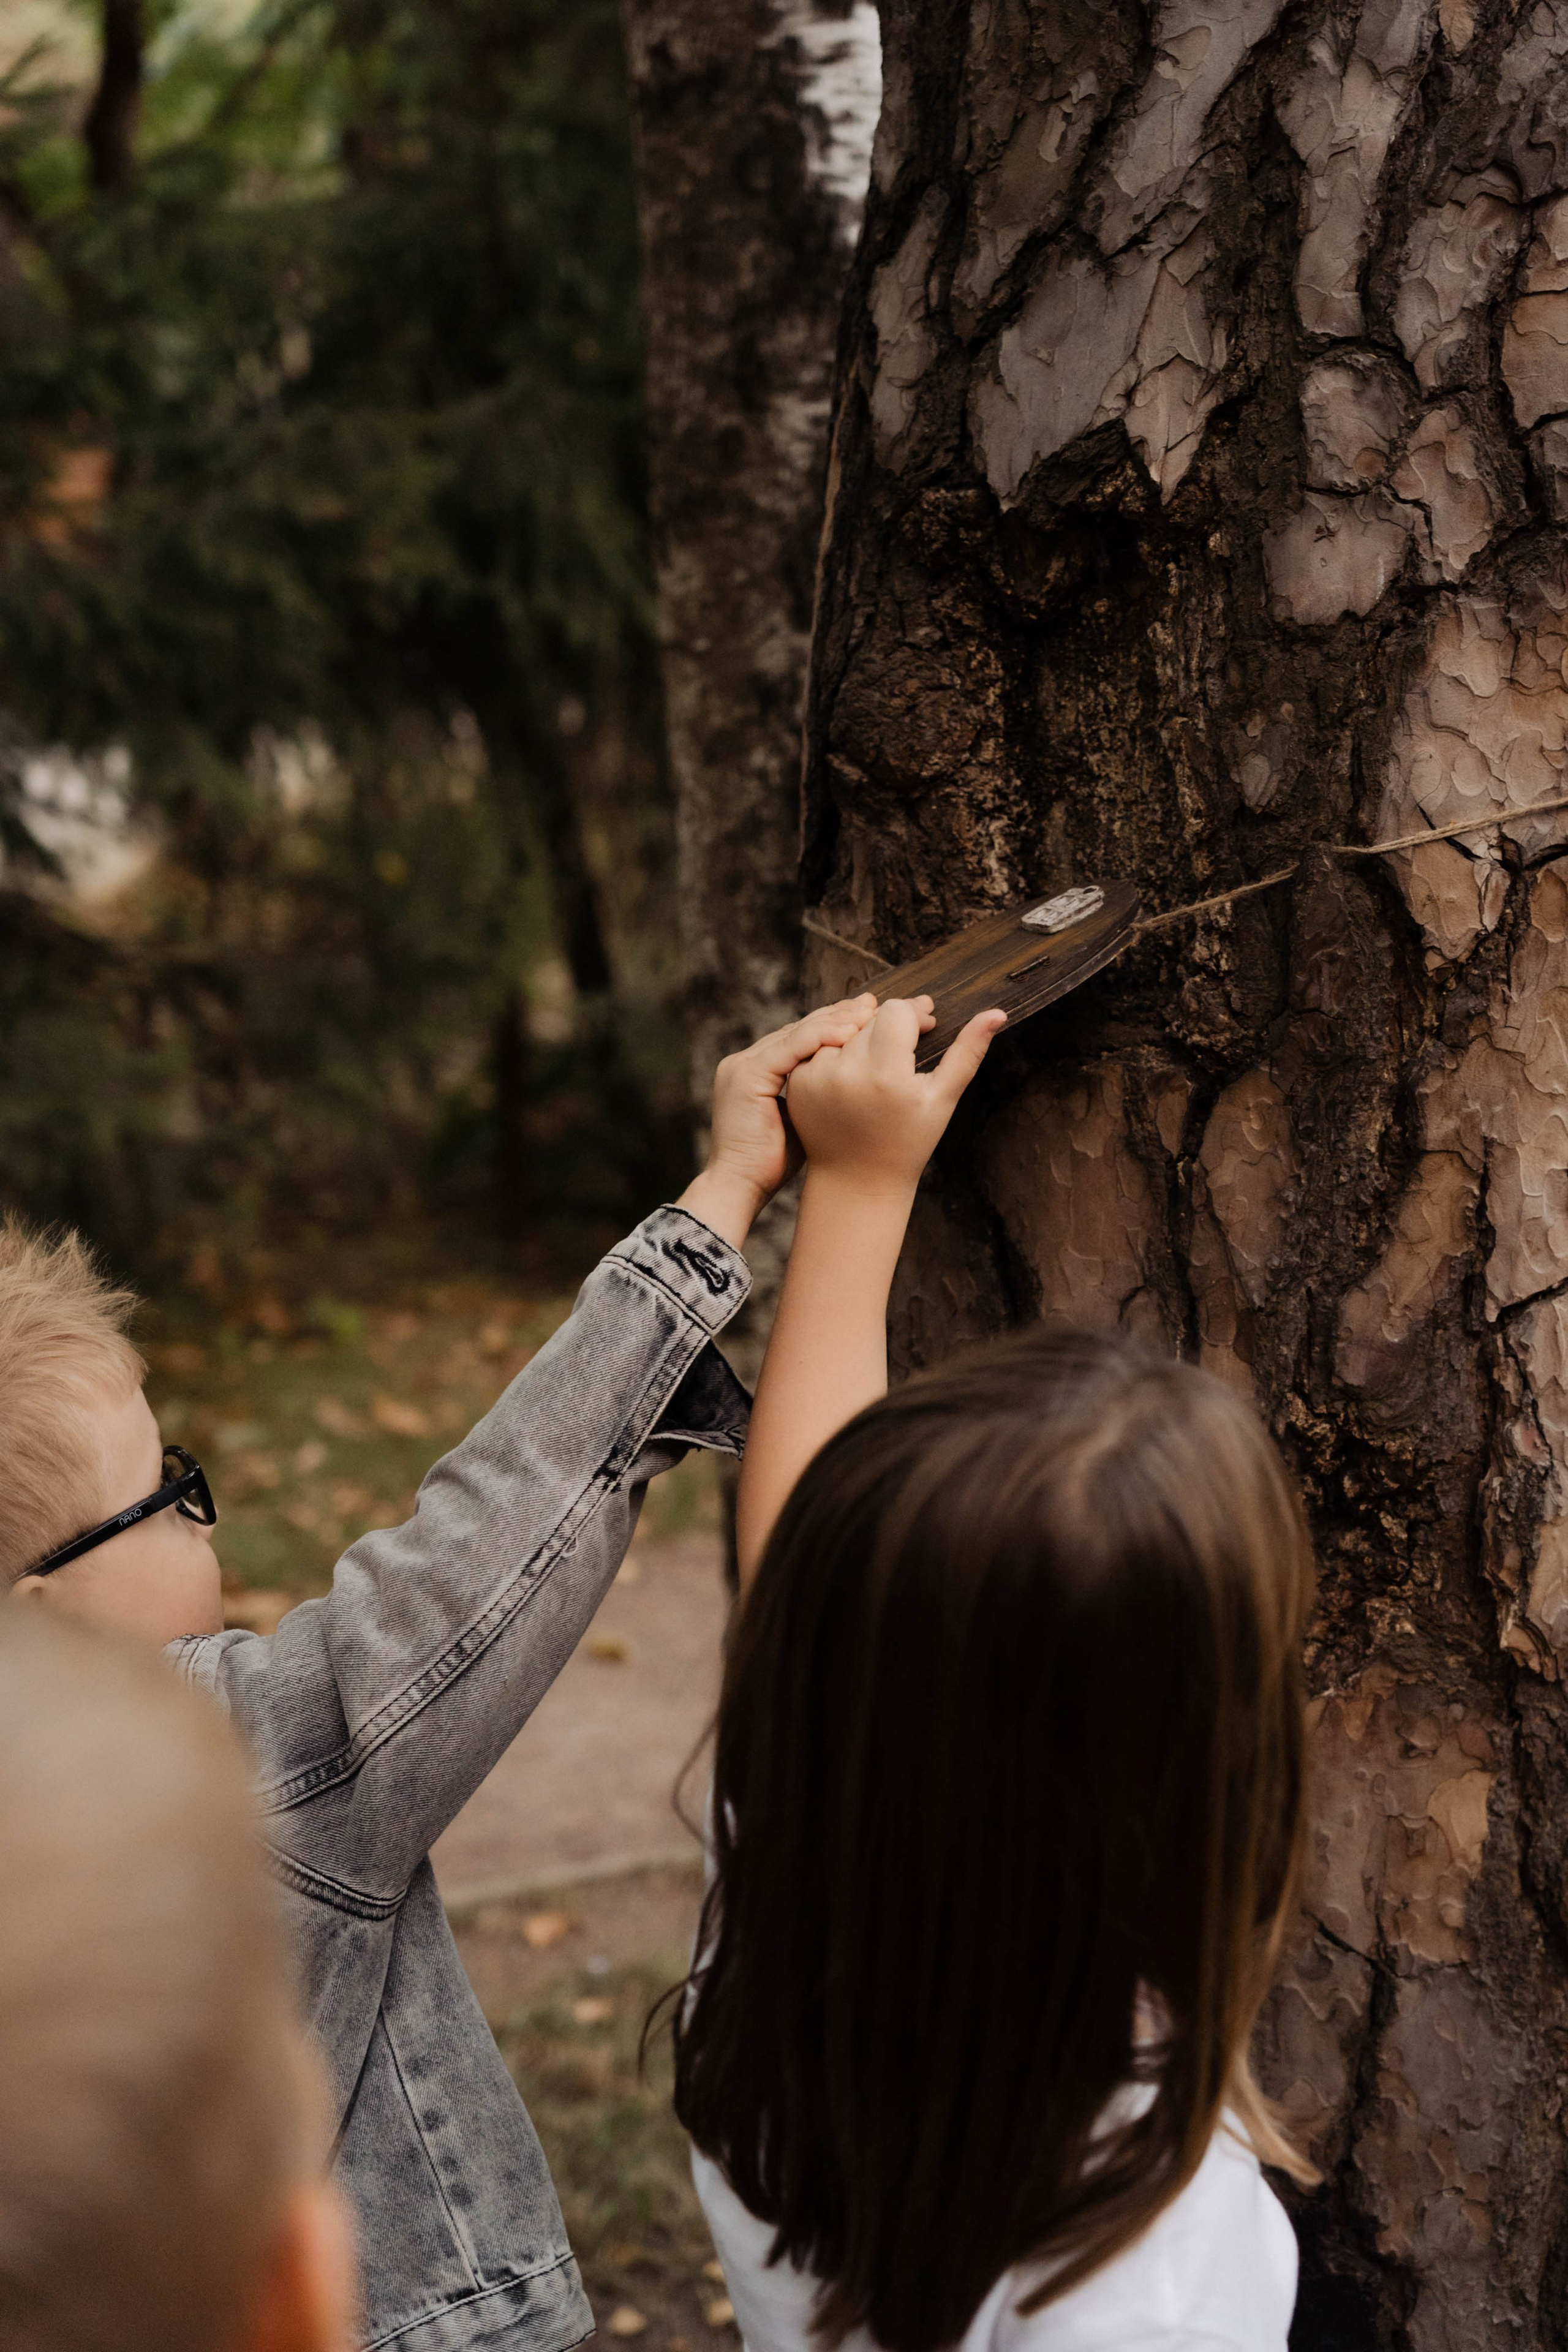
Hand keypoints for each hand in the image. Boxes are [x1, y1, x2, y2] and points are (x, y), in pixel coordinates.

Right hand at [676, 995, 879, 1246]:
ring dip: (835, 1020)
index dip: (834, 1025)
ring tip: (868, 1012)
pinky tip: (850, 1032)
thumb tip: (852, 1082)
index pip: (800, 1038)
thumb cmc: (771, 1163)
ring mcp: (743, 1065)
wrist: (740, 1187)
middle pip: (799, 1028)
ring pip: (797, 1032)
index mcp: (757, 1070)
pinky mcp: (747, 1075)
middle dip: (838, 1014)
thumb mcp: (800, 1119)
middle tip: (873, 1003)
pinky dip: (822, 1037)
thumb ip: (815, 1095)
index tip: (868, 1016)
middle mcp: (746, 1061)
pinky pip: (791, 1047)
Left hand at [783, 996, 1005, 1197]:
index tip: (928, 1023)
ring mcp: (815, 1077)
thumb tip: (998, 1012)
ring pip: (845, 1027)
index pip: (898, 1011)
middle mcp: (845, 1072)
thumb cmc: (909, 1142)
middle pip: (871, 1017)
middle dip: (892, 1023)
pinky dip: (838, 1050)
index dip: (916, 1012)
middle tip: (909, 1037)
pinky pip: (821, 1046)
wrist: (857, 1180)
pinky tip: (854, 1073)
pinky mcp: (797, 1082)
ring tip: (881, 1058)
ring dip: (864, 1034)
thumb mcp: (942, 1099)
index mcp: (885, 1074)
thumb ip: (968, 1052)